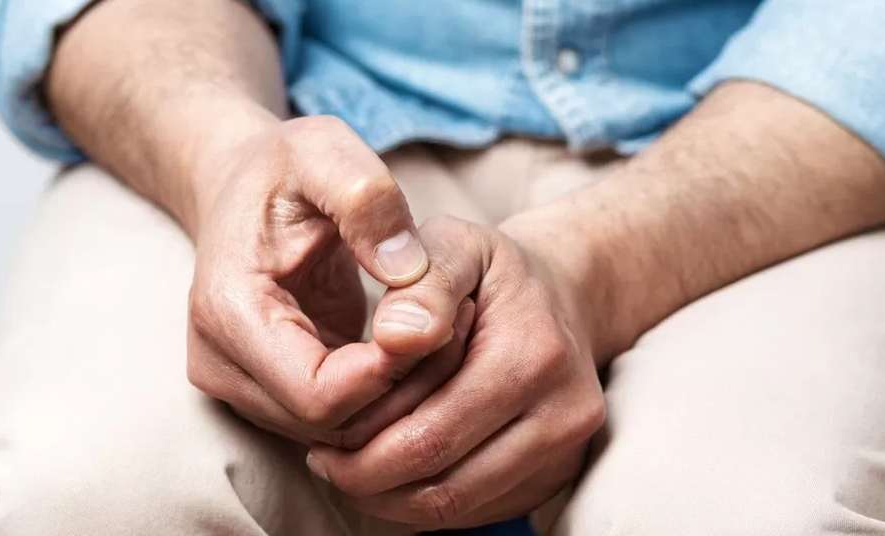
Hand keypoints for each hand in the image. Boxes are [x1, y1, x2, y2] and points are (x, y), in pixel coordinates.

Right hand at [186, 116, 471, 445]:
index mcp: (228, 313)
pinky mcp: (267, 393)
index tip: (440, 317)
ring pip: (340, 435)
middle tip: (458, 322)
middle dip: (404, 388)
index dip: (389, 372)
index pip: (317, 395)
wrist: (239, 188)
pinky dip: (385, 395)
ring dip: (400, 396)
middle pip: (331, 427)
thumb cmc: (282, 168)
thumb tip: (411, 274)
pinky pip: (339, 421)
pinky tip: (418, 344)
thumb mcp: (323, 150)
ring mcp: (241, 387)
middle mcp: (221, 366)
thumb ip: (366, 199)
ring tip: (443, 327)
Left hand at [306, 216, 605, 529]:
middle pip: (443, 488)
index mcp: (533, 357)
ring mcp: (566, 450)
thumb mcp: (455, 245)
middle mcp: (563, 413)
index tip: (318, 440)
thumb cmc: (491, 272)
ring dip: (393, 501)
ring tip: (351, 470)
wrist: (561, 295)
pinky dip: (428, 501)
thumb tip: (393, 338)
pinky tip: (396, 470)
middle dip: (369, 485)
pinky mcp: (559, 473)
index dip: (362, 451)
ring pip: (459, 509)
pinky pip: (481, 511)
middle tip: (325, 464)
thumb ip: (423, 285)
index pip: (430, 437)